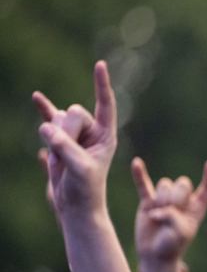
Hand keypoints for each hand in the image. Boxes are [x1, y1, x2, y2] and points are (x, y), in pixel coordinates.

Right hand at [33, 61, 116, 214]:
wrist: (74, 206)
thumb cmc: (85, 189)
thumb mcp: (79, 169)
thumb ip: (65, 147)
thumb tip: (47, 127)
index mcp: (106, 136)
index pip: (105, 105)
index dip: (102, 85)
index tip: (100, 65)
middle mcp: (93, 132)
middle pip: (74, 113)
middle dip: (66, 132)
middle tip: (66, 156)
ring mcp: (75, 135)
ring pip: (58, 119)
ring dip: (53, 141)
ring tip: (60, 162)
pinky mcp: (59, 140)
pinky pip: (49, 119)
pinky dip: (43, 109)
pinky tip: (36, 97)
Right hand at [132, 157, 206, 271]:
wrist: (155, 255)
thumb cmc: (173, 245)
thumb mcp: (181, 233)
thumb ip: (174, 216)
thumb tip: (157, 208)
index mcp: (196, 207)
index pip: (206, 189)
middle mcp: (182, 200)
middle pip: (182, 184)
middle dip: (177, 196)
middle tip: (172, 211)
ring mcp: (165, 199)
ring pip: (165, 185)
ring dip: (162, 200)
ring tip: (159, 216)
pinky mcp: (148, 202)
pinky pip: (143, 185)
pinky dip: (139, 175)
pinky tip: (136, 163)